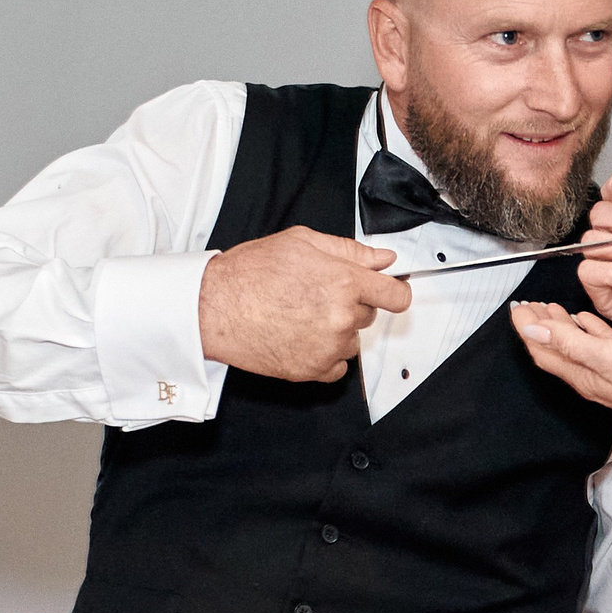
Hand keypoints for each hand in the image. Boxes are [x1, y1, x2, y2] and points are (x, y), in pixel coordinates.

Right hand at [198, 226, 412, 382]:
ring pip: (351, 341)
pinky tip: (299, 338)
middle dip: (351, 305)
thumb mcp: (302, 242)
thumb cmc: (250, 273)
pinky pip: (337, 367)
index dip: (395, 292)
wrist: (214, 308)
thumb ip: (349, 251)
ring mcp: (328, 347)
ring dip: (336, 331)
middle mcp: (341, 317)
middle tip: (316, 295)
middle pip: (369, 316)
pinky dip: (324, 356)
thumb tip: (383, 259)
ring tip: (300, 316)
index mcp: (344, 282)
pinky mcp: (312, 370)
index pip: (396, 295)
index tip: (389, 293)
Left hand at [511, 303, 611, 429]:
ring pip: (575, 347)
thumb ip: (569, 343)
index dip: (527, 327)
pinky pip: (600, 346)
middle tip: (529, 304)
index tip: (517, 305)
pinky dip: (589, 330)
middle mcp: (595, 378)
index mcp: (585, 376)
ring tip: (552, 308)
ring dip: (561, 326)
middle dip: (539, 326)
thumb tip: (533, 330)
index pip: (543, 349)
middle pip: (555, 349)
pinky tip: (589, 320)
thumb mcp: (610, 356)